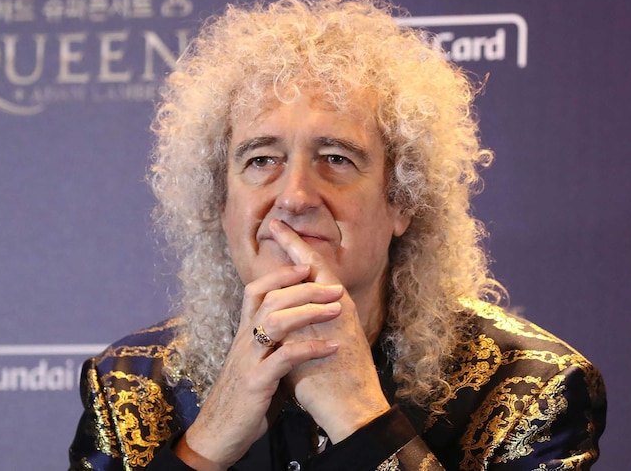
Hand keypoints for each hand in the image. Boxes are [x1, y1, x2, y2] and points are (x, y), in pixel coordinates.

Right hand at [176, 263, 344, 469]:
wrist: (216, 435)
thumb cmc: (242, 400)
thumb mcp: (256, 364)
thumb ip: (272, 345)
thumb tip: (299, 330)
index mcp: (244, 334)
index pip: (256, 291)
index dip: (280, 275)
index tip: (305, 265)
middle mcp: (244, 341)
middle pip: (271, 299)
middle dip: (304, 288)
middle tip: (335, 287)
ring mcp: (248, 360)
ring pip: (276, 320)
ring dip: (310, 311)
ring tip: (337, 309)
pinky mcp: (256, 382)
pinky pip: (285, 357)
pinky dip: (311, 347)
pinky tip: (331, 346)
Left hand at [269, 218, 391, 443]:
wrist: (353, 409)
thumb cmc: (335, 385)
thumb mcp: (317, 351)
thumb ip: (303, 333)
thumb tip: (286, 325)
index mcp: (335, 315)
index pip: (315, 277)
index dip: (298, 255)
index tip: (281, 234)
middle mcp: (337, 311)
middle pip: (316, 268)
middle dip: (295, 244)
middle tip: (276, 221)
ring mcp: (334, 319)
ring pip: (315, 276)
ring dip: (296, 254)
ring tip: (279, 231)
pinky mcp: (329, 331)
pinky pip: (312, 303)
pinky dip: (298, 283)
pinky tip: (287, 264)